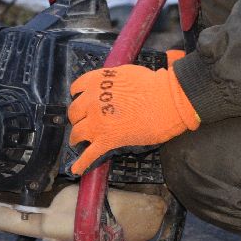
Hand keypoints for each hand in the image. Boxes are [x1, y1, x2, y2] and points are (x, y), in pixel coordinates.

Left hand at [66, 52, 198, 174]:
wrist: (165, 101)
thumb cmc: (152, 84)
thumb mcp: (125, 72)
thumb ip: (111, 80)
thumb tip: (110, 86)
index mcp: (96, 81)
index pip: (77, 88)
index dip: (79, 96)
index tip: (82, 100)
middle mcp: (91, 101)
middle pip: (74, 112)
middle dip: (78, 117)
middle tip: (84, 121)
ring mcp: (97, 122)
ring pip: (77, 132)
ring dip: (76, 137)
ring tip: (78, 141)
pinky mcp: (106, 140)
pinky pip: (89, 154)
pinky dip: (81, 163)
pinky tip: (76, 168)